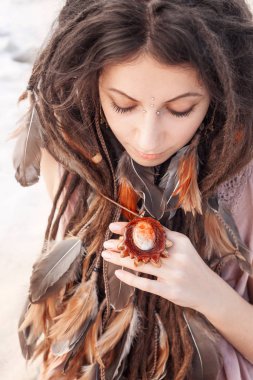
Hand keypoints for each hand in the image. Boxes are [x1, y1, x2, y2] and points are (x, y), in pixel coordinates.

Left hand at [102, 221, 220, 312]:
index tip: (113, 227)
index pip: (150, 232)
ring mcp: (173, 274)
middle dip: (121, 245)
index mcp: (180, 241)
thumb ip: (166, 237)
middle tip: (106, 243)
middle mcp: (177, 256)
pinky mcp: (170, 290)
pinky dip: (131, 278)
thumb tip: (139, 229)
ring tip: (107, 255)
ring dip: (120, 259)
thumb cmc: (192, 265)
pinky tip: (118, 273)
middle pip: (143, 248)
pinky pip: (146, 284)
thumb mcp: (184, 247)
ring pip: (141, 264)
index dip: (130, 229)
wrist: (210, 290)